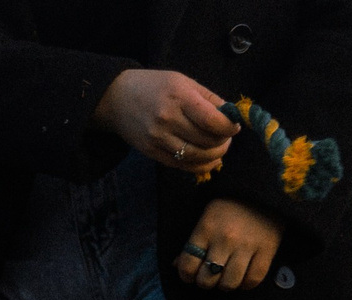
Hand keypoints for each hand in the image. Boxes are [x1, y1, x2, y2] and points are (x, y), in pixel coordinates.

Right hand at [94, 69, 237, 175]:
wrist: (117, 98)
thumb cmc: (154, 86)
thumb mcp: (184, 82)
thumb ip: (209, 98)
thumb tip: (232, 116)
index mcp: (179, 98)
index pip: (212, 120)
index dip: (229, 127)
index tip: (234, 126)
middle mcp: (167, 120)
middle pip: (207, 140)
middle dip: (224, 142)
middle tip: (227, 137)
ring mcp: (158, 138)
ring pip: (196, 156)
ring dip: (214, 155)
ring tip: (219, 148)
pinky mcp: (152, 152)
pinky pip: (182, 165)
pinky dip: (200, 165)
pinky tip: (208, 160)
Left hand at [176, 199, 282, 289]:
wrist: (263, 190)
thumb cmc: (229, 206)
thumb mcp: (206, 219)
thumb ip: (192, 242)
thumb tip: (177, 265)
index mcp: (206, 230)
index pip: (188, 265)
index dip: (186, 275)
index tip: (192, 274)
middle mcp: (225, 240)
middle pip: (207, 279)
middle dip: (205, 282)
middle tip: (210, 275)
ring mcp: (247, 246)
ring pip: (229, 283)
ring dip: (225, 285)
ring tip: (226, 277)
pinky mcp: (267, 250)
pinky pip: (253, 279)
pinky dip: (246, 284)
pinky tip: (243, 277)